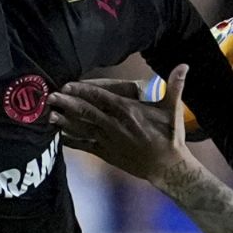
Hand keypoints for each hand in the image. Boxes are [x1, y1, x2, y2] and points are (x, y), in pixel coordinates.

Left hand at [49, 65, 191, 183]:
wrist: (168, 167)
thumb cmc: (170, 137)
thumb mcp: (173, 109)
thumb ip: (175, 85)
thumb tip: (184, 65)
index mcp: (128, 111)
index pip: (100, 98)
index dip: (82, 91)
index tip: (67, 84)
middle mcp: (114, 125)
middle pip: (85, 112)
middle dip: (66, 104)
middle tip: (49, 96)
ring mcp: (109, 141)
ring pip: (82, 128)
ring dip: (64, 121)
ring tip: (49, 115)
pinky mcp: (106, 154)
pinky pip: (85, 146)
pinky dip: (71, 141)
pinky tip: (58, 136)